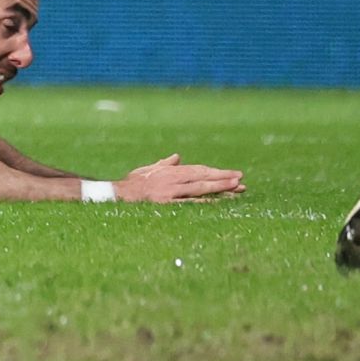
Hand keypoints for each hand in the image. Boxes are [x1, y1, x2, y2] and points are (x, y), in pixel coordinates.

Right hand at [113, 154, 244, 203]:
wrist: (118, 194)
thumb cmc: (133, 183)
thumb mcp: (148, 170)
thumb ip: (165, 164)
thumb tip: (177, 157)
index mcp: (170, 171)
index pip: (198, 170)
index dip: (216, 172)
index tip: (232, 174)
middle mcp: (172, 179)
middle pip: (203, 177)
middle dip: (223, 178)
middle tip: (241, 179)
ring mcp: (170, 192)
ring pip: (200, 188)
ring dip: (220, 188)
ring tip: (237, 188)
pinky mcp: (166, 203)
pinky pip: (190, 202)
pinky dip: (204, 201)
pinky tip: (217, 202)